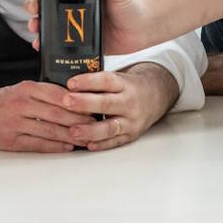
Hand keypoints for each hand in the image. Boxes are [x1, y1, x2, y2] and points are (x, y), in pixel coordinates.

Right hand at [0, 80, 94, 152]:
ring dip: (70, 135)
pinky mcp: (11, 141)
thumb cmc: (4, 101)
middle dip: (79, 120)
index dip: (77, 102)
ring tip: (86, 137)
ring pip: (49, 130)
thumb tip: (75, 98)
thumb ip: (45, 92)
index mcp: (27, 89)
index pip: (58, 94)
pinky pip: (37, 144)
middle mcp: (21, 104)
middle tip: (95, 124)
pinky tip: (67, 146)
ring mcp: (15, 123)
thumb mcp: (23, 89)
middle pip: (56, 113)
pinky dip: (55, 146)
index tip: (93, 106)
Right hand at [25, 0, 154, 55]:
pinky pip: (58, 44)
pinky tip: (41, 46)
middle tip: (34, 13)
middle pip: (46, 5)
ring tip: (35, 30)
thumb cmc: (131, 5)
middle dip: (34, 9)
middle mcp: (73, 7)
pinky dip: (47, 45)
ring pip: (49, 24)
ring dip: (37, 26)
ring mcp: (73, 25)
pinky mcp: (77, 43)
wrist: (142, 29)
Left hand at [60, 64, 179, 150]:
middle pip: (107, 103)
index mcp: (125, 84)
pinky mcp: (131, 135)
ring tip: (73, 131)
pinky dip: (101, 144)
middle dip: (85, 103)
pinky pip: (115, 142)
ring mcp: (131, 120)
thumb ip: (97, 82)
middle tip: (66, 102)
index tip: (71, 83)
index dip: (88, 81)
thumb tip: (67, 85)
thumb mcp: (118, 78)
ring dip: (91, 130)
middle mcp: (129, 102)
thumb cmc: (129, 87)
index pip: (106, 80)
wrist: (157, 96)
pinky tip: (88, 145)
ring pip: (111, 127)